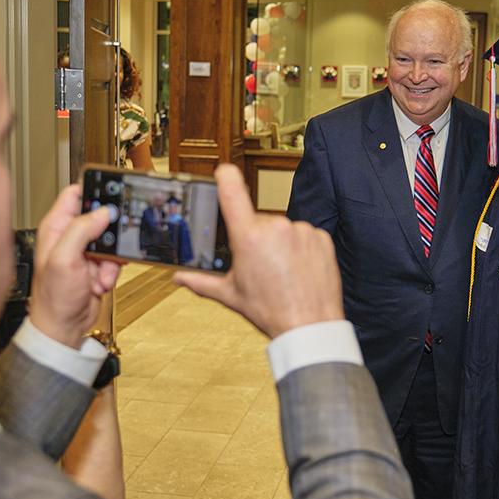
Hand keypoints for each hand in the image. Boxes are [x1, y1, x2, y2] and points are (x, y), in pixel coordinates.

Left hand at [28, 184, 120, 347]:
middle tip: (110, 243)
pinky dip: (113, 271)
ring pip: (111, 239)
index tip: (112, 193)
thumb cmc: (53, 298)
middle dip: (110, 231)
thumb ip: (81, 230)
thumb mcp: (64, 259)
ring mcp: (84, 251)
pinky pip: (115, 258)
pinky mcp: (97, 265)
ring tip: (101, 272)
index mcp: (56, 227)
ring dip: (113, 257)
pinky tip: (102, 281)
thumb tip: (102, 211)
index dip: (94, 190)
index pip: (76, 194)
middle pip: (100, 216)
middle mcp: (70, 236)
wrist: (64, 326)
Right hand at [174, 164, 342, 337]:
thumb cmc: (270, 311)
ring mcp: (300, 230)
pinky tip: (299, 269)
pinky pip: (304, 235)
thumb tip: (178, 277)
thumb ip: (201, 281)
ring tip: (282, 272)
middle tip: (261, 266)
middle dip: (256, 238)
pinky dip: (300, 248)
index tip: (223, 173)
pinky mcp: (320, 237)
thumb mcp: (230, 295)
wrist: (310, 326)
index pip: (232, 190)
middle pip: (258, 220)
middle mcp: (275, 226)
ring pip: (282, 229)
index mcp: (248, 237)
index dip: (225, 177)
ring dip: (280, 244)